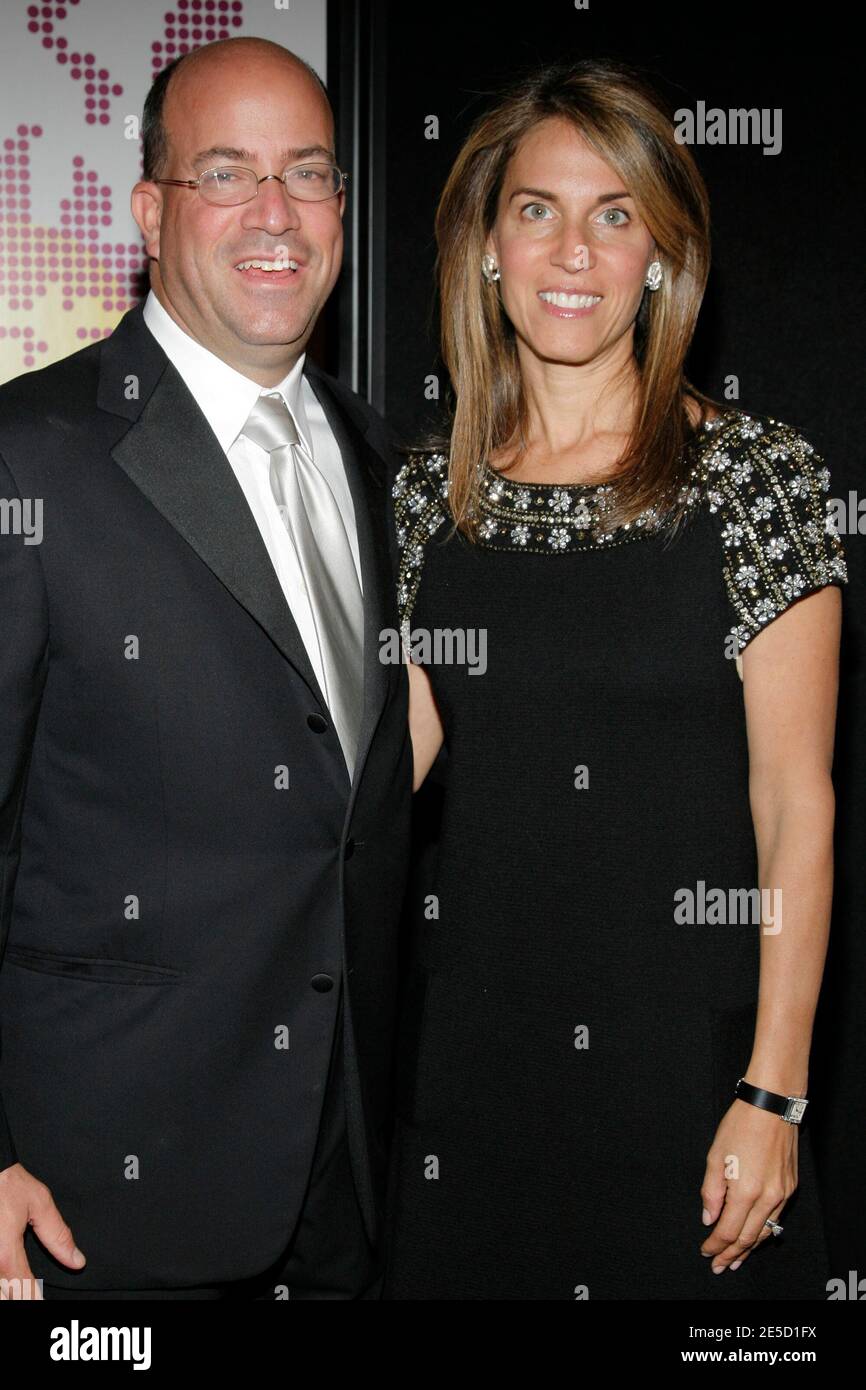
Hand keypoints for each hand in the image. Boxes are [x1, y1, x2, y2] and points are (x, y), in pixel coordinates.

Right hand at [0, 1162, 85, 1298]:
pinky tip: (7, 1277)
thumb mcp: (38, 1203)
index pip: (23, 1290)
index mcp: (5, 1254)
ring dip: (7, 1288)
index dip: (35, 1299)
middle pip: (4, 1293)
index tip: (42, 1302)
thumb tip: (76, 1259)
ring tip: (23, 1287)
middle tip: (33, 1294)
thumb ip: (58, 1235)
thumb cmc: (6, 1182)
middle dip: (19, 1295)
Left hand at [699, 1099, 797, 1273]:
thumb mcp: (715, 1156)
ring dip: (748, 1248)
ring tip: (735, 1259)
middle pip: (747, 1238)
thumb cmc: (740, 1126)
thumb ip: (711, 1191)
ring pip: (764, 1232)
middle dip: (731, 1254)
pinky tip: (754, 1236)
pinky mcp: (790, 1187)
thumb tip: (709, 1218)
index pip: (728, 1231)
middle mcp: (767, 1198)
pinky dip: (763, 1231)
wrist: (772, 1106)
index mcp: (746, 1191)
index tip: (705, 1251)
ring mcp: (782, 1194)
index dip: (715, 1245)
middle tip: (719, 1265)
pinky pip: (775, 1218)